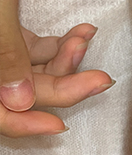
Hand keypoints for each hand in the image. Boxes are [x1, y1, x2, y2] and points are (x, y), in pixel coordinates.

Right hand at [0, 0, 113, 137]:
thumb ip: (7, 54)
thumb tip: (21, 100)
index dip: (24, 124)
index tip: (58, 125)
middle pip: (23, 92)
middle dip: (64, 85)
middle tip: (100, 80)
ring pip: (35, 72)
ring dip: (67, 61)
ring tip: (85, 40)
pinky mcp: (9, 29)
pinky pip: (37, 50)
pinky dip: (62, 45)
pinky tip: (81, 33)